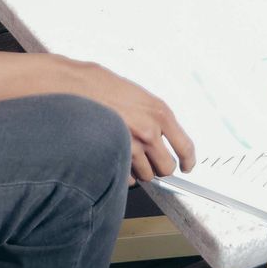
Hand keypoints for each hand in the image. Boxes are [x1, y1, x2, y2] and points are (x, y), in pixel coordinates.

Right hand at [65, 59, 195, 185]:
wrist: (77, 88)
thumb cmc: (104, 88)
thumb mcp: (140, 97)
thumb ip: (155, 118)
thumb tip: (164, 138)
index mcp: (160, 113)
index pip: (186, 147)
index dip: (188, 160)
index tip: (187, 165)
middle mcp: (149, 132)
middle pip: (166, 168)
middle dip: (160, 167)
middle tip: (152, 160)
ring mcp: (131, 146)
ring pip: (147, 175)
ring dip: (140, 170)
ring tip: (129, 153)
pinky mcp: (114, 157)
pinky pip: (127, 179)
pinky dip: (124, 174)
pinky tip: (117, 158)